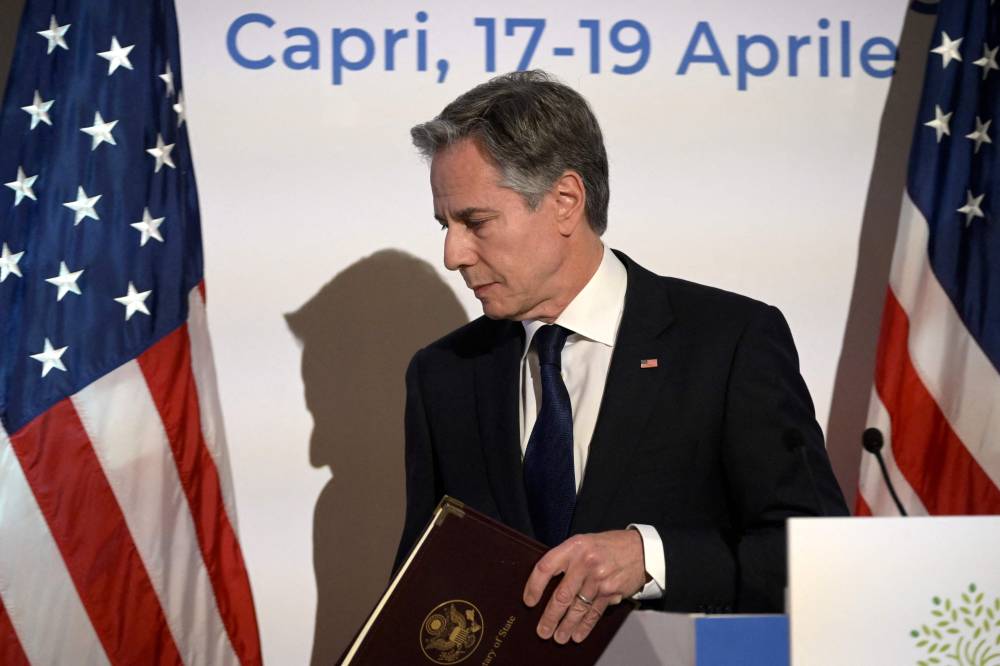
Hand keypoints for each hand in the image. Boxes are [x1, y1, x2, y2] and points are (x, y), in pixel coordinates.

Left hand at [522, 529, 646, 643]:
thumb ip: (566, 559)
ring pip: (577, 608)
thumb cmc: (608, 546)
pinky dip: (585, 626)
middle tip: (542, 630)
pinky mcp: (611, 592)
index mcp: (573, 547)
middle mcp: (585, 562)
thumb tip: (545, 584)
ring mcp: (599, 578)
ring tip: (558, 637)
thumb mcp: (583, 542)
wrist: (641, 549)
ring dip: (566, 625)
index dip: (534, 586)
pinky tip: (577, 634)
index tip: (529, 601)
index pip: (545, 567)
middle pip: (561, 595)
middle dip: (550, 617)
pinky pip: (594, 612)